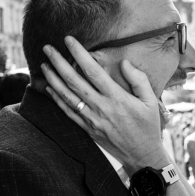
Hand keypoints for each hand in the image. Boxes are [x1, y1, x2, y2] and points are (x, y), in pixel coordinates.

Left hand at [41, 37, 167, 172]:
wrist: (142, 156)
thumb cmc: (148, 126)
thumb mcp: (150, 101)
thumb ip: (138, 80)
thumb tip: (124, 63)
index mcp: (117, 98)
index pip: (93, 71)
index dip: (79, 54)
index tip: (69, 40)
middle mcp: (101, 108)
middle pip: (74, 81)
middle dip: (59, 62)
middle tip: (48, 47)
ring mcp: (92, 120)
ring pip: (67, 96)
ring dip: (53, 79)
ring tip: (44, 64)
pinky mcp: (88, 129)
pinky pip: (68, 112)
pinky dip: (57, 99)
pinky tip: (49, 88)